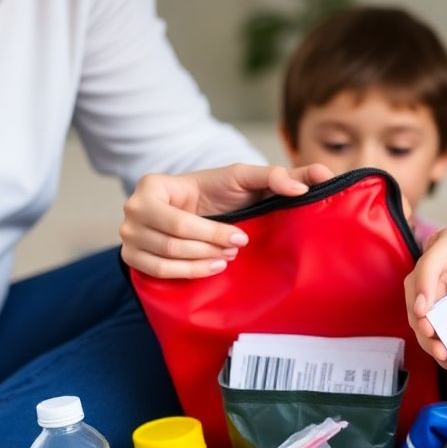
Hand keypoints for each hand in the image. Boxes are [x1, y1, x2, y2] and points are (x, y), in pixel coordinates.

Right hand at [120, 163, 333, 277]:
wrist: (202, 209)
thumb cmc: (220, 193)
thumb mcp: (246, 179)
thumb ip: (277, 174)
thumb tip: (317, 177)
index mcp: (151, 185)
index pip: (178, 220)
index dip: (212, 233)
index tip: (241, 237)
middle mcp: (132, 209)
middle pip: (171, 243)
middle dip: (209, 248)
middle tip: (236, 247)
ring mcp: (129, 236)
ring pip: (165, 260)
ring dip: (200, 263)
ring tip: (225, 258)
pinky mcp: (133, 257)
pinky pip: (156, 274)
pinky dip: (186, 274)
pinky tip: (211, 267)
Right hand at [404, 215, 446, 372]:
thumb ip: (437, 257)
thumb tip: (424, 300)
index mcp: (433, 260)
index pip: (417, 284)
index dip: (418, 303)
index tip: (427, 322)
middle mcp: (437, 279)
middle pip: (419, 310)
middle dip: (425, 332)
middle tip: (439, 348)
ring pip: (431, 325)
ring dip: (434, 345)